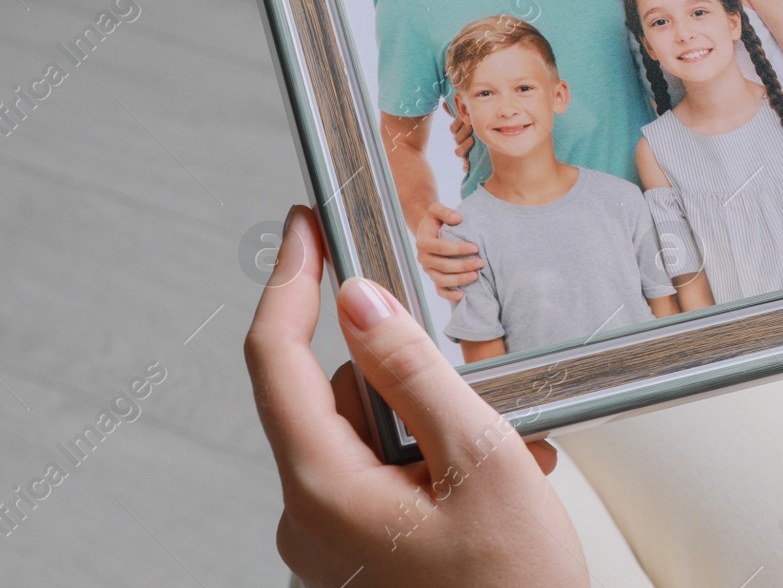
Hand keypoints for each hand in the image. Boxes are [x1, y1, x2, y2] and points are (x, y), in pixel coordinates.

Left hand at [245, 206, 586, 587]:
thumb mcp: (482, 463)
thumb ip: (413, 373)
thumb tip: (357, 302)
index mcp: (323, 491)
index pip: (275, 356)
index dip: (288, 279)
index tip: (305, 227)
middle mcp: (308, 521)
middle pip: (333, 397)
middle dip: (405, 378)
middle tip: (478, 390)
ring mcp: (329, 547)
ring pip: (366, 439)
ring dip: (432, 428)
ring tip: (507, 458)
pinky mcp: (356, 563)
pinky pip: (379, 483)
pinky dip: (432, 468)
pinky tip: (491, 488)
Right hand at [414, 201, 481, 302]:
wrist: (429, 230)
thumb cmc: (435, 220)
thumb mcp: (436, 209)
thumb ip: (446, 212)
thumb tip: (458, 218)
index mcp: (423, 242)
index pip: (442, 248)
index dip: (459, 249)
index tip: (476, 248)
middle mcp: (423, 258)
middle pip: (443, 266)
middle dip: (463, 265)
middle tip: (481, 263)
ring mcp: (428, 270)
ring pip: (442, 280)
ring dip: (459, 280)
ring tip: (476, 276)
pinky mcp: (433, 278)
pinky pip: (439, 290)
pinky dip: (449, 295)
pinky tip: (462, 296)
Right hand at [444, 100, 472, 171]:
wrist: (490, 155)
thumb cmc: (478, 134)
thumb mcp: (472, 122)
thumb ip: (462, 111)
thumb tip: (449, 98)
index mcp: (459, 133)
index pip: (453, 127)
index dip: (458, 122)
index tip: (466, 118)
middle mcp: (459, 143)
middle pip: (456, 138)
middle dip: (463, 131)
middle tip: (470, 125)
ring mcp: (463, 154)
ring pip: (458, 152)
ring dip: (464, 146)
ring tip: (472, 140)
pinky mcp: (468, 165)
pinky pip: (464, 167)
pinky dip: (466, 166)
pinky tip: (469, 164)